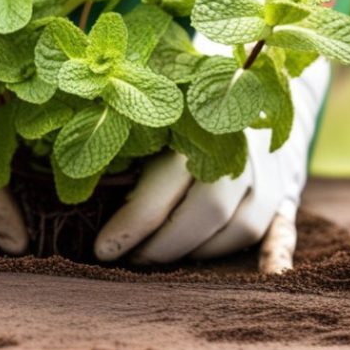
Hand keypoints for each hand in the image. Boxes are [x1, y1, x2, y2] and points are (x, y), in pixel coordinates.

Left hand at [93, 0, 328, 271]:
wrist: (259, 71)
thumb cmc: (185, 87)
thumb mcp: (157, 92)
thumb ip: (122, 119)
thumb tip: (63, 152)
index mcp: (202, 118)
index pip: (167, 183)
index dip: (133, 222)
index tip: (102, 248)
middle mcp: (241, 144)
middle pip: (206, 213)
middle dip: (160, 246)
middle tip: (126, 260)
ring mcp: (270, 170)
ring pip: (237, 229)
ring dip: (194, 253)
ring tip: (156, 258)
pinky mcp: (287, 191)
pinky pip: (278, 233)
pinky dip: (265, 261)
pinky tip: (238, 277)